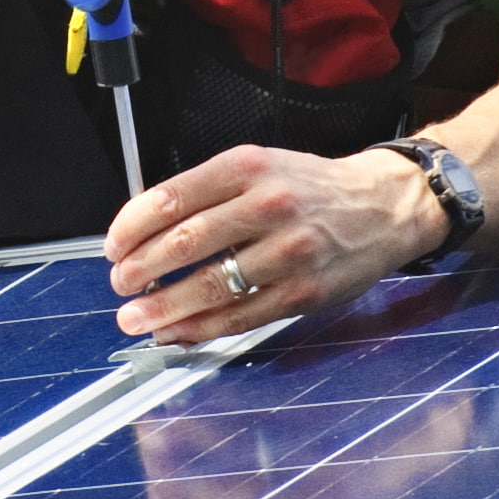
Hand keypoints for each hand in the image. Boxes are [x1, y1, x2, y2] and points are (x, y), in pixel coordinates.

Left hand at [108, 142, 444, 345]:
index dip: (130, 228)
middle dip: (140, 270)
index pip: (170, 198)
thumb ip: (207, 193)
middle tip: (120, 283)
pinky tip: (177, 332)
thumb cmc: (313, 188)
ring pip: (210, 285)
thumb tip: (147, 231)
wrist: (385, 205)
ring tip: (134, 318)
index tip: (113, 246)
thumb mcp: (260, 166)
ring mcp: (288, 252)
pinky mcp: (303, 291)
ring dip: (162, 308)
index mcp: (247, 167)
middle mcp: (267, 206)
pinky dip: (201, 328)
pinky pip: (240, 316)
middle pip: (184, 243)